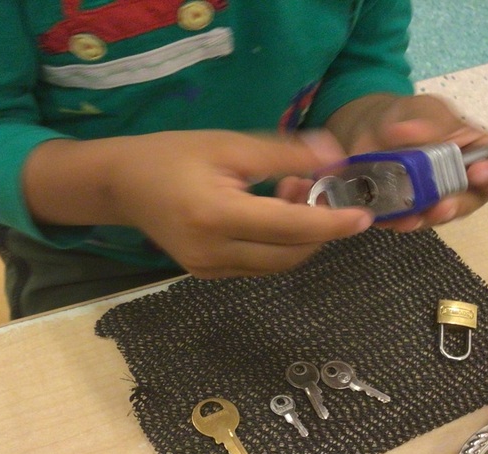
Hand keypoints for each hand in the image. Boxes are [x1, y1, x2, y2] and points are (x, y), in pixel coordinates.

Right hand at [24, 130, 373, 278]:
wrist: (122, 185)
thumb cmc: (172, 155)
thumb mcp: (228, 144)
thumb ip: (283, 154)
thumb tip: (335, 157)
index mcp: (216, 216)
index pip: (289, 228)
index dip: (331, 223)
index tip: (365, 216)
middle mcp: (213, 254)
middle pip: (289, 255)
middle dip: (318, 229)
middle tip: (319, 187)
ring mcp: (209, 270)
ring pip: (277, 264)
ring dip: (300, 237)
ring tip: (293, 193)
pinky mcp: (207, 274)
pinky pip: (258, 264)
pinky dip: (278, 244)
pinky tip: (273, 212)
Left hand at [325, 94, 487, 231]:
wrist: (374, 131)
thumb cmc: (413, 116)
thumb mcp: (419, 109)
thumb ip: (419, 120)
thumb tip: (406, 132)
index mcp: (484, 152)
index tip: (480, 172)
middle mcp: (468, 182)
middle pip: (474, 201)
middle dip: (458, 204)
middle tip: (442, 205)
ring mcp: (440, 201)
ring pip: (440, 217)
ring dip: (426, 218)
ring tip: (410, 217)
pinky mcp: (413, 212)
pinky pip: (410, 221)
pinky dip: (399, 219)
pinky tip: (388, 216)